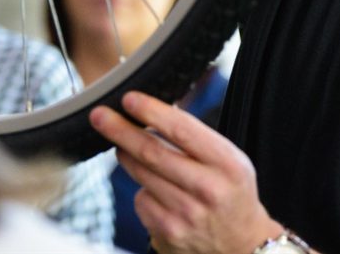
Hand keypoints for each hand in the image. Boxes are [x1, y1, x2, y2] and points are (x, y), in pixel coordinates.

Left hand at [91, 92, 285, 253]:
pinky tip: (157, 191)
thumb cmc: (231, 191)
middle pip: (152, 153)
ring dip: (126, 155)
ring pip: (141, 175)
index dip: (152, 112)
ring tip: (122, 145)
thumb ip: (197, 139)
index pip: (183, 130)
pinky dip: (143, 189)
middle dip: (121, 131)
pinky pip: (141, 200)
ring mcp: (185, 214)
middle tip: (99, 115)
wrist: (240, 244)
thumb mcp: (230, 160)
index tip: (129, 99)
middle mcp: (207, 189)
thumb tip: (153, 114)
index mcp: (227, 164)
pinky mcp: (168, 233)